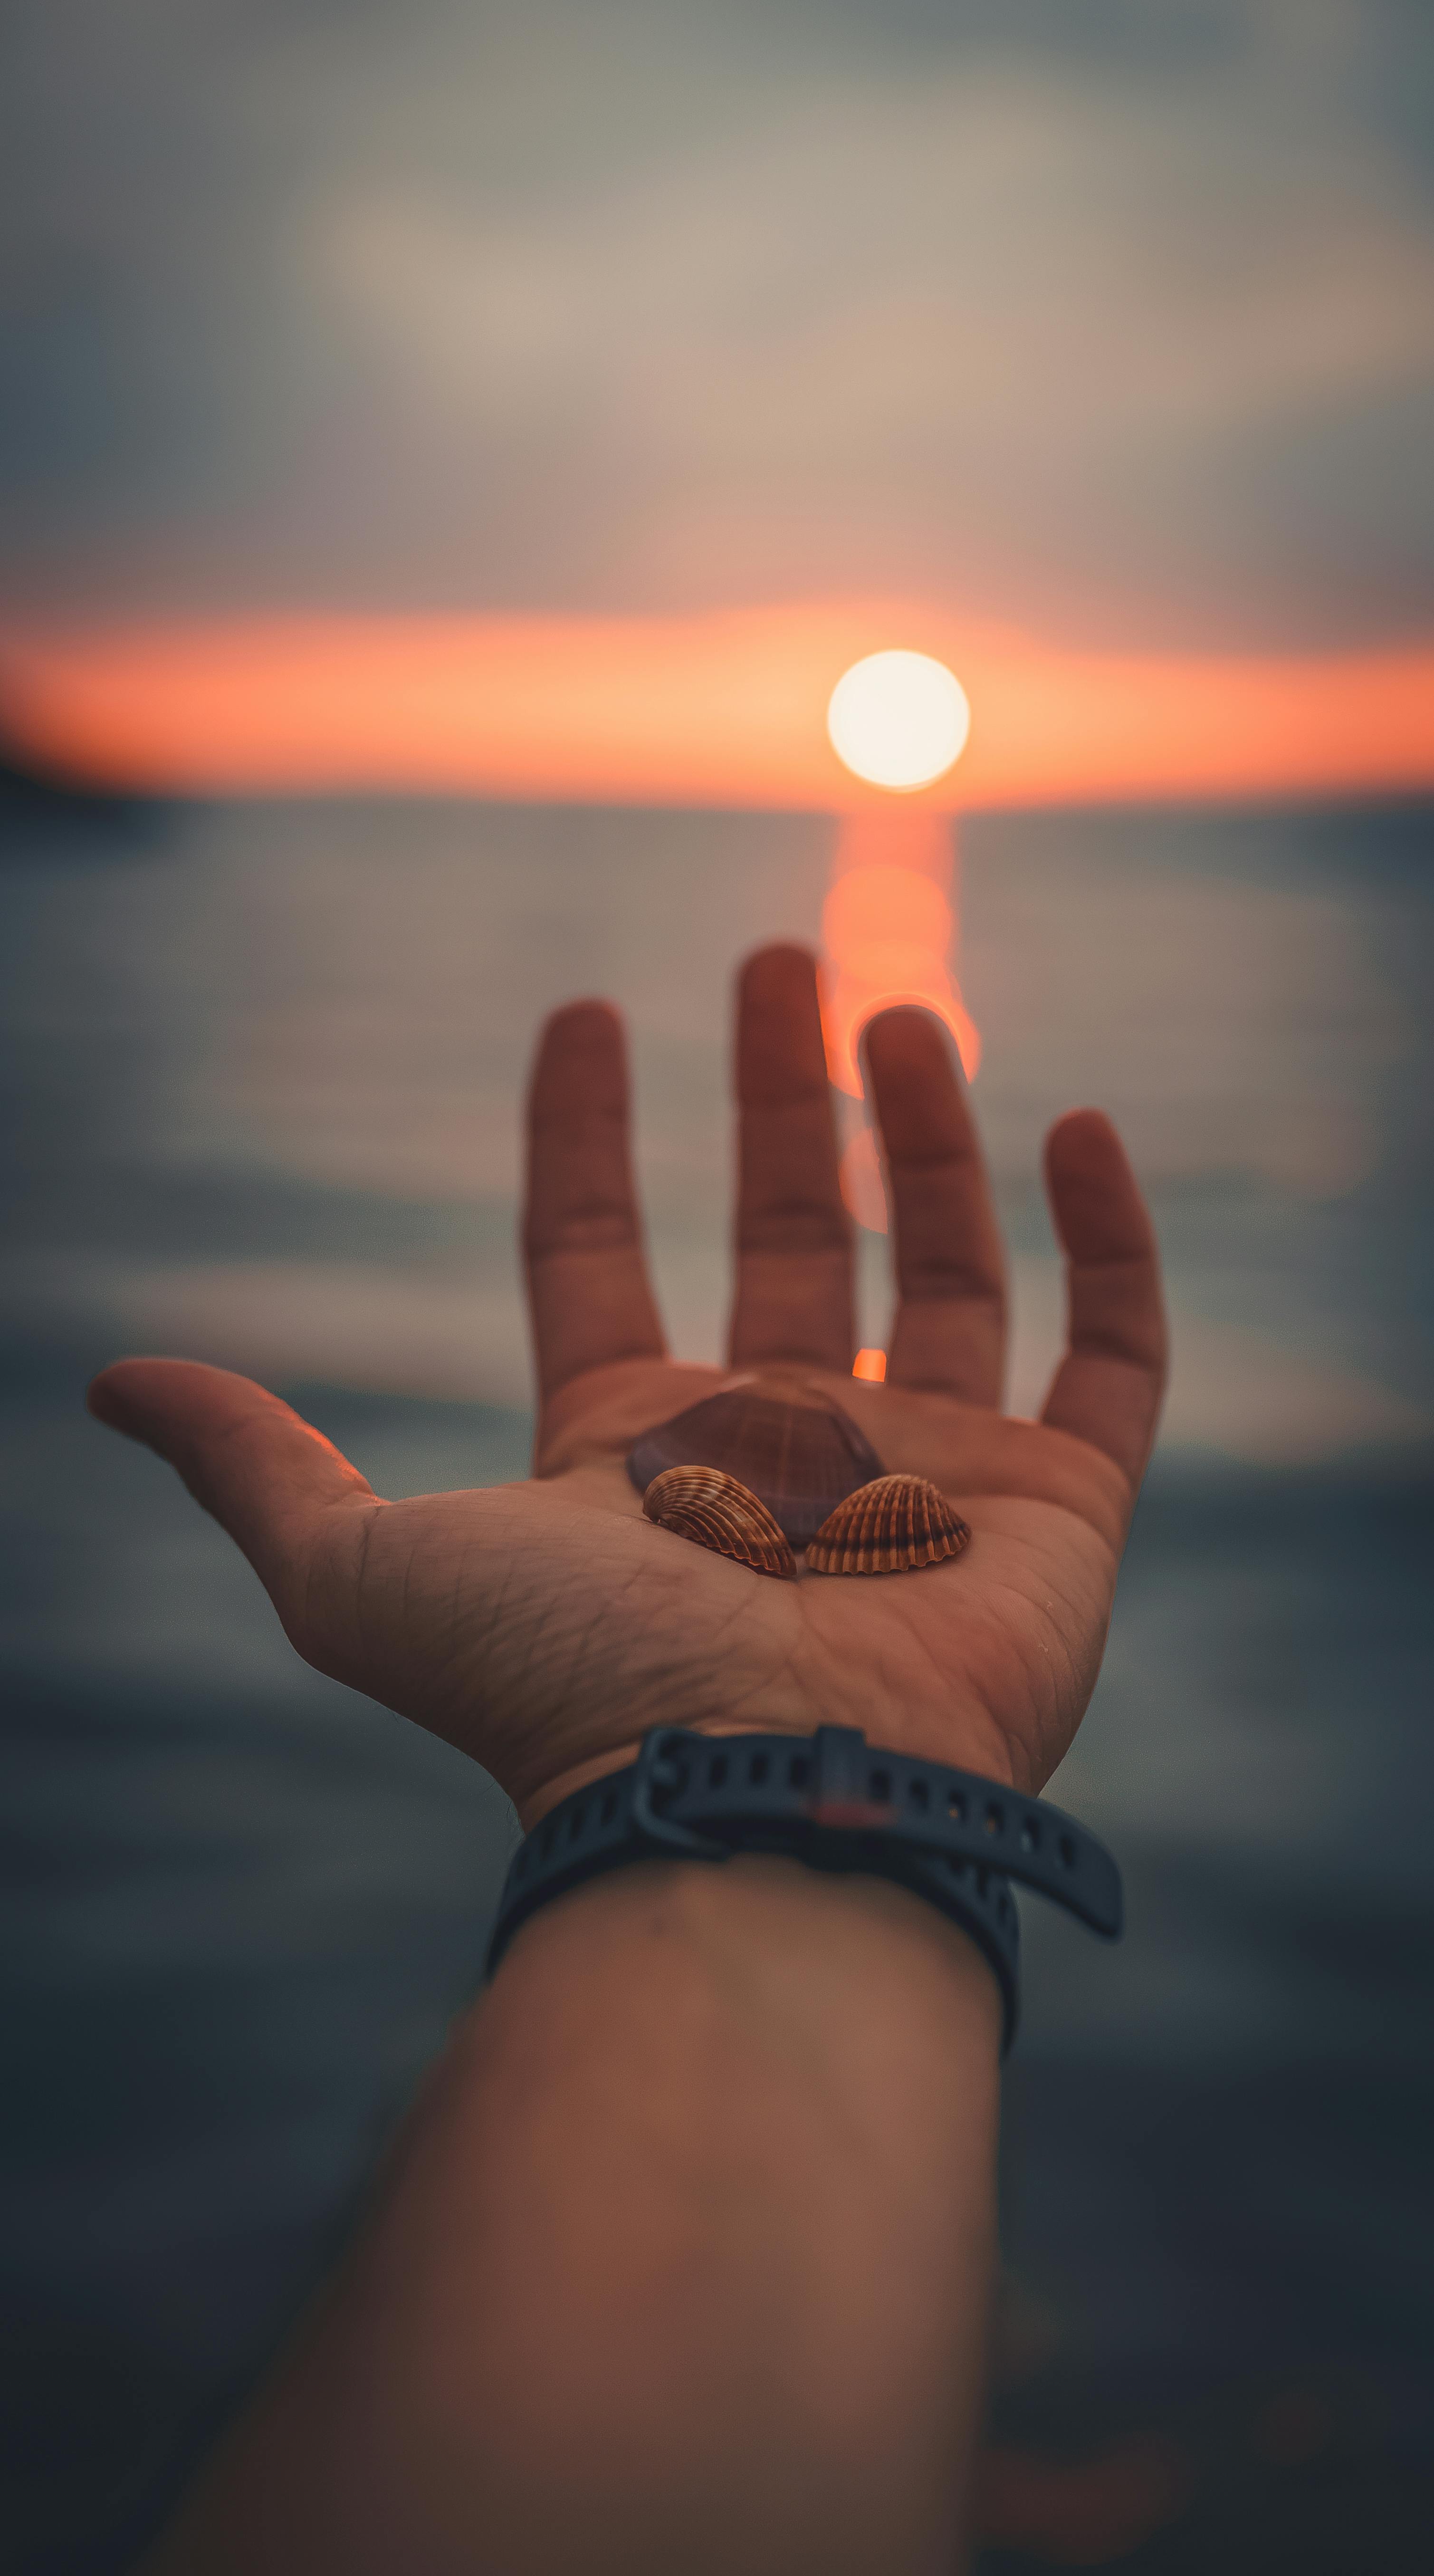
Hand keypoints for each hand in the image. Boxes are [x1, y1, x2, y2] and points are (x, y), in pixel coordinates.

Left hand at [89, 946, 1165, 1824]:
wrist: (758, 1808)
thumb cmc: (565, 1692)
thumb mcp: (361, 1573)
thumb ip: (257, 1470)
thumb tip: (111, 1383)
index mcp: (633, 1454)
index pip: (594, 1253)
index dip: (578, 1134)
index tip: (581, 1013)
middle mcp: (782, 1453)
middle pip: (782, 1232)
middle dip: (775, 1097)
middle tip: (774, 960)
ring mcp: (932, 1477)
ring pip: (942, 1269)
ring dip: (922, 1138)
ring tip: (895, 1013)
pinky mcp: (1060, 1512)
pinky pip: (1113, 1357)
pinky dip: (1108, 1247)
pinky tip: (1083, 1131)